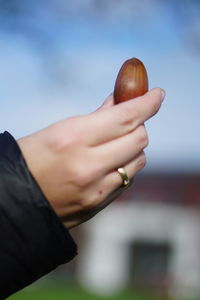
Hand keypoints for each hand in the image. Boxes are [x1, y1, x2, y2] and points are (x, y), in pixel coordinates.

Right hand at [17, 88, 164, 228]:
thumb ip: (93, 118)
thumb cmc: (29, 159)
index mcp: (73, 138)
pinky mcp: (98, 206)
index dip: (147, 103)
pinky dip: (125, 166)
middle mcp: (88, 165)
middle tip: (128, 121)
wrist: (13, 201)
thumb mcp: (56, 131)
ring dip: (133, 148)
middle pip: (139, 139)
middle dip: (139, 125)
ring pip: (138, 161)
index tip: (158, 94)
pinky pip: (126, 181)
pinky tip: (110, 164)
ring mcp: (95, 190)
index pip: (126, 117)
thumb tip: (119, 103)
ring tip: (115, 144)